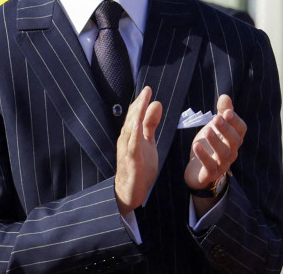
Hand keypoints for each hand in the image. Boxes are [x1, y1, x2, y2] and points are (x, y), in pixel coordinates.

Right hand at [115, 86, 161, 214]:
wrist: (130, 192)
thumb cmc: (138, 166)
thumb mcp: (148, 142)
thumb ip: (150, 124)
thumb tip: (156, 103)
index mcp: (131, 135)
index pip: (135, 115)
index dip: (140, 102)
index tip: (148, 89)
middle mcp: (126, 141)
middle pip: (131, 120)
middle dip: (138, 105)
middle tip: (146, 91)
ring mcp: (127, 151)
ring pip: (130, 131)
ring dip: (135, 116)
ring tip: (141, 103)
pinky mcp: (131, 162)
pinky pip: (132, 147)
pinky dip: (133, 135)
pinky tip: (136, 125)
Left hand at [186, 94, 246, 209]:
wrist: (197, 171)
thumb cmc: (209, 146)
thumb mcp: (214, 127)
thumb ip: (221, 112)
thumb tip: (225, 96)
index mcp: (233, 140)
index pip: (241, 130)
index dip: (235, 121)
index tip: (226, 112)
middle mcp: (231, 152)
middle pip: (235, 141)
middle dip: (226, 129)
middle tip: (216, 119)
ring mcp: (222, 164)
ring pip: (224, 154)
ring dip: (216, 141)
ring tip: (207, 130)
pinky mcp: (210, 174)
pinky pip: (209, 166)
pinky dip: (204, 156)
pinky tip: (196, 146)